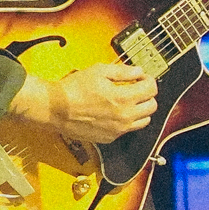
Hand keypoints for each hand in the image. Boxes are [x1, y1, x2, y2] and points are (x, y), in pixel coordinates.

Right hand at [11, 62, 157, 140]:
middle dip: (148, 95)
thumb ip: (122, 71)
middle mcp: (124, 116)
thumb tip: (138, 71)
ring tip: (130, 101)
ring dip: (141, 109)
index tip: (142, 78)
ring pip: (144, 121)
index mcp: (123, 98)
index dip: (149, 80)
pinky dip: (128, 121)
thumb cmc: (74, 89)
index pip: (151, 89)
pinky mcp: (110, 137)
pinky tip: (116, 112)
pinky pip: (128, 130)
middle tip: (138, 88)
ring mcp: (118, 129)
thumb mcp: (99, 71)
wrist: (57, 109)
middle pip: (152, 106)